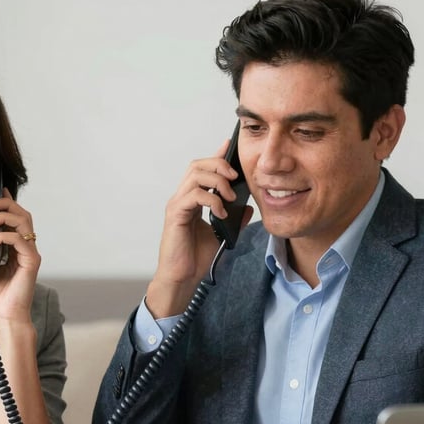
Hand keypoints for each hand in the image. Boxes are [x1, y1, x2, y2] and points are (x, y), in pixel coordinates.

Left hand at [0, 189, 40, 321]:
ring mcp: (31, 253)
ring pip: (24, 223)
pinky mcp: (32, 262)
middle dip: (7, 203)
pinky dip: (4, 237)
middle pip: (23, 214)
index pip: (16, 218)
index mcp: (18, 247)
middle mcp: (27, 247)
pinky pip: (20, 240)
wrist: (6, 315)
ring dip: (5, 217)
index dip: (8, 202)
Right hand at [146, 140, 250, 316]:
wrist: (183, 278)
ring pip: (195, 175)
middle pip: (197, 165)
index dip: (216, 156)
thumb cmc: (196, 259)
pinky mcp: (175, 215)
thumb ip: (233, 219)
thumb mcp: (222, 234)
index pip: (203, 170)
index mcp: (192, 200)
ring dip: (217, 180)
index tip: (231, 145)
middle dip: (219, 165)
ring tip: (230, 195)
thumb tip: (248, 207)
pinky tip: (221, 212)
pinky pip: (193, 195)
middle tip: (236, 177)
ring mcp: (177, 205)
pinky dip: (211, 199)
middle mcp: (182, 198)